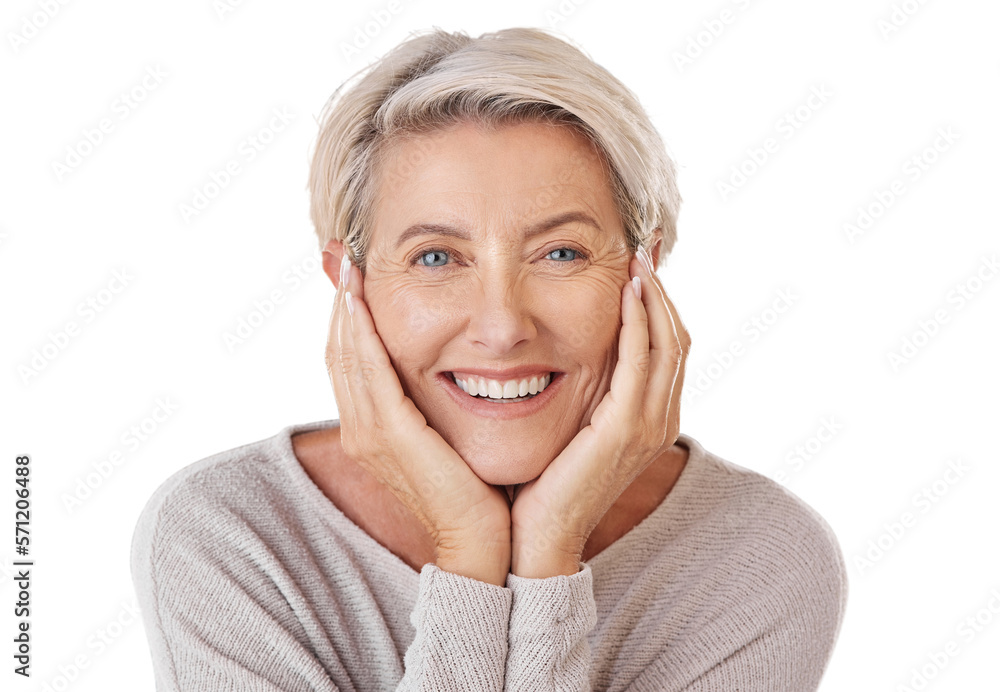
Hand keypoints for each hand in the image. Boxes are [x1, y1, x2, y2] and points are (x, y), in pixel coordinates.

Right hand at [327, 251, 511, 585]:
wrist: (481, 547)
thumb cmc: (475, 494)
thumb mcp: (449, 438)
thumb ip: (437, 405)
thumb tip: (453, 369)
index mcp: (373, 430)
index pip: (351, 361)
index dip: (349, 317)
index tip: (355, 275)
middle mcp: (361, 430)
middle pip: (340, 352)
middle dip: (341, 303)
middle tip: (343, 257)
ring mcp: (370, 434)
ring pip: (347, 356)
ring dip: (346, 309)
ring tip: (351, 267)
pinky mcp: (390, 437)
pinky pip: (369, 373)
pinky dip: (362, 334)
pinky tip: (362, 300)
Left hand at [508, 245, 690, 577]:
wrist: (539, 534)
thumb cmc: (546, 480)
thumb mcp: (573, 424)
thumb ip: (584, 390)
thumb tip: (564, 350)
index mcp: (651, 417)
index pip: (667, 347)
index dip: (659, 303)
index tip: (640, 264)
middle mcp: (660, 418)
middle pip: (676, 337)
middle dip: (661, 290)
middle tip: (644, 249)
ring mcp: (649, 424)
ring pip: (668, 343)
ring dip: (655, 297)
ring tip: (638, 259)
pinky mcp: (627, 428)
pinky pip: (642, 362)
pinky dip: (640, 322)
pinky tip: (628, 293)